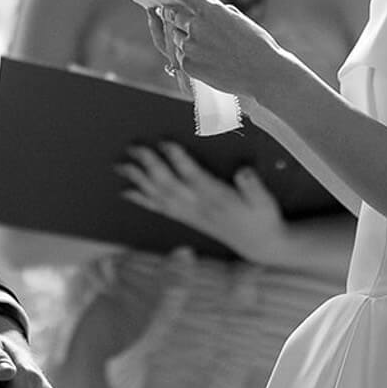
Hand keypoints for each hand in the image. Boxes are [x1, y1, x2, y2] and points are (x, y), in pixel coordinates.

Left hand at [118, 142, 288, 264]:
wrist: (259, 245)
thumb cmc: (263, 217)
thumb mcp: (266, 202)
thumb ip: (254, 186)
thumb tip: (243, 171)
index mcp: (217, 197)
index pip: (193, 176)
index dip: (178, 159)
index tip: (163, 142)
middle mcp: (199, 206)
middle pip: (168, 184)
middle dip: (149, 165)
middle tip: (132, 147)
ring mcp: (190, 214)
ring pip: (159, 196)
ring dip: (138, 180)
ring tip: (120, 166)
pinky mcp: (187, 219)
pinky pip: (159, 209)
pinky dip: (142, 200)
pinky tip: (127, 192)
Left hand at [146, 0, 290, 100]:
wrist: (263, 72)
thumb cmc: (256, 44)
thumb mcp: (237, 18)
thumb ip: (215, 13)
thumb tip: (200, 14)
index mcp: (210, 9)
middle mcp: (196, 25)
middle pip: (171, 15)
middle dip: (171, 15)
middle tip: (175, 17)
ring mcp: (190, 46)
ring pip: (176, 38)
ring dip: (186, 39)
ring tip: (210, 49)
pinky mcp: (188, 65)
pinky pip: (180, 57)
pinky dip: (190, 57)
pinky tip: (209, 62)